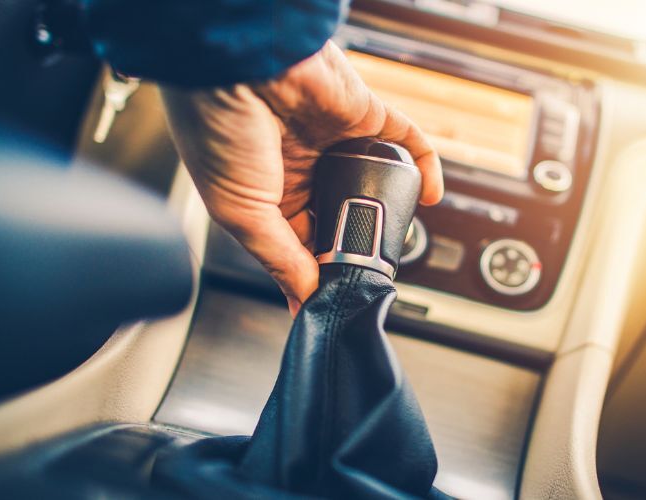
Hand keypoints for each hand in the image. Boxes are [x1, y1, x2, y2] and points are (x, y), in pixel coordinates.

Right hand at [160, 41, 442, 315]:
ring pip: (374, 182)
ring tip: (397, 240)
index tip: (334, 294)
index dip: (319, 268)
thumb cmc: (216, 127)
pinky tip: (429, 195)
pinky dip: (421, 165)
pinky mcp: (364, 115)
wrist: (236, 63)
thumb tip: (306, 294)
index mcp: (267, 194)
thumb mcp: (241, 212)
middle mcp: (302, 169)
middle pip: (341, 215)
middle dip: (355, 243)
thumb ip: (279, 256)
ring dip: (388, 209)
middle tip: (369, 274)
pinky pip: (404, 141)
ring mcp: (335, 142)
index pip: (302, 241)